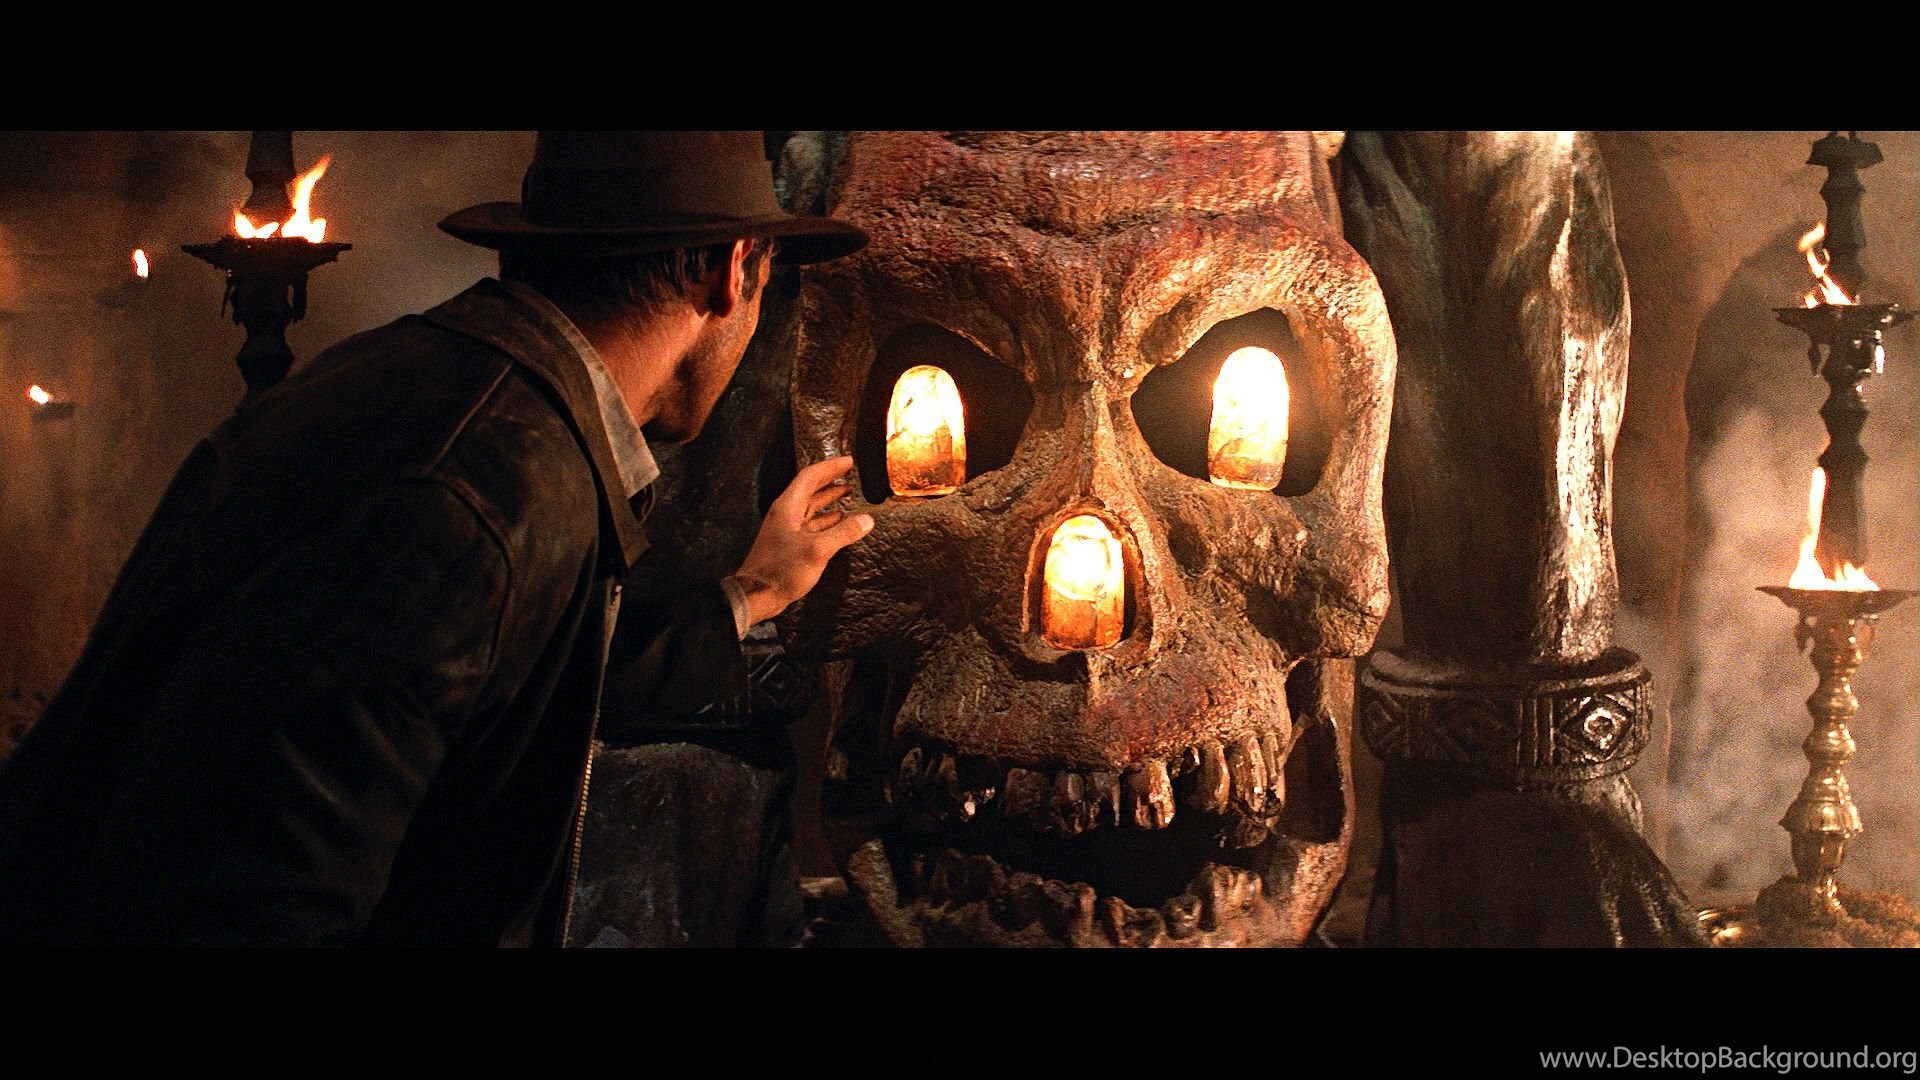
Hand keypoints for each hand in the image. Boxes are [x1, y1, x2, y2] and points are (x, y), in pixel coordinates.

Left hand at [732, 456, 873, 626]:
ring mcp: (787, 528)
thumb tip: (866, 520)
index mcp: (788, 507)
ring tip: (847, 492)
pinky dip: (827, 518)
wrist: (759, 594)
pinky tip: (839, 521)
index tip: (848, 461)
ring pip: (811, 506)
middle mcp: (786, 513)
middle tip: (849, 473)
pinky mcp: (790, 543)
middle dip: (830, 479)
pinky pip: (811, 523)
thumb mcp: (817, 550)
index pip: (810, 477)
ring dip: (829, 498)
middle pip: (810, 489)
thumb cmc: (781, 571)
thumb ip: (844, 533)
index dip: (830, 467)